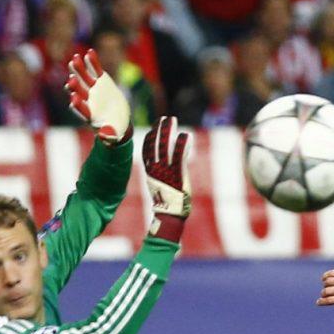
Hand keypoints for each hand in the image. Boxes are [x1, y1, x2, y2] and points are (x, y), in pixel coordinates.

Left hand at [65, 49, 130, 142]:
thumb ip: (108, 135)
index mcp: (88, 114)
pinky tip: (89, 52)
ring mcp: (93, 89)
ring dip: (79, 70)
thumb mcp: (113, 135)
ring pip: (83, 78)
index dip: (78, 105)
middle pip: (78, 92)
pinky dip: (92, 62)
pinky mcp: (100, 80)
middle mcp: (87, 100)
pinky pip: (95, 70)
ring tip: (75, 59)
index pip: (81, 109)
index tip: (74, 100)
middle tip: (71, 79)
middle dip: (75, 86)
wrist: (117, 120)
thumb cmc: (114, 130)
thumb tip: (103, 137)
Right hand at [143, 115, 190, 240]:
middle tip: (165, 118)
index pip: (147, 148)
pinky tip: (186, 135)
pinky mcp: (177, 175)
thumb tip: (161, 164)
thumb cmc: (167, 202)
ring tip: (172, 120)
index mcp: (150, 171)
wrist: (169, 215)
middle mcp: (156, 169)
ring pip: (165, 146)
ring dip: (168, 131)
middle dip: (159, 129)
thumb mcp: (160, 184)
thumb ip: (160, 171)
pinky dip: (182, 144)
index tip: (156, 126)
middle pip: (155, 144)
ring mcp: (166, 171)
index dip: (151, 135)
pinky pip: (179, 156)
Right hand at [317, 266, 333, 305]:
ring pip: (328, 281)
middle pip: (327, 291)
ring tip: (327, 285)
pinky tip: (326, 279)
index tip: (318, 302)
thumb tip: (326, 300)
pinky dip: (325, 276)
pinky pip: (331, 273)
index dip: (322, 302)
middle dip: (323, 294)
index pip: (331, 300)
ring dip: (325, 284)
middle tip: (324, 294)